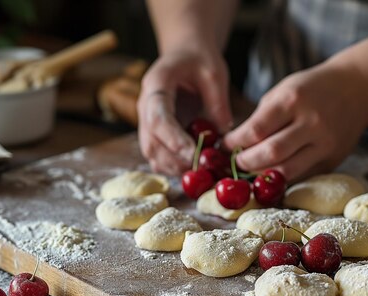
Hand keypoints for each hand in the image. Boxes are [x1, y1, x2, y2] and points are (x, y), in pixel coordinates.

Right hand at [138, 47, 231, 175]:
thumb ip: (218, 102)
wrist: (185, 54)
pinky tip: (195, 167)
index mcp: (156, 85)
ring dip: (175, 166)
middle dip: (176, 159)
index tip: (192, 153)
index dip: (173, 139)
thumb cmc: (199, 59)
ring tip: (202, 170)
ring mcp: (147, 121)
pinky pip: (158, 156)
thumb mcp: (214, 72)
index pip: (158, 118)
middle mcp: (145, 105)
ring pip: (152, 154)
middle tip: (203, 168)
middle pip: (151, 141)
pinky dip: (174, 166)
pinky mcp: (155, 133)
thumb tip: (222, 133)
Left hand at [223, 63, 367, 181]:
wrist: (357, 89)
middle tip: (236, 163)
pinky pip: (303, 175)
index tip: (225, 146)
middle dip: (247, 162)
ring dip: (263, 176)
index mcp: (294, 100)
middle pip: (271, 153)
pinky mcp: (333, 160)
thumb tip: (235, 144)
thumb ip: (262, 116)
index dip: (236, 142)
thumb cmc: (312, 88)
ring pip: (288, 171)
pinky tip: (272, 175)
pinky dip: (284, 178)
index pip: (257, 129)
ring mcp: (325, 144)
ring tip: (250, 172)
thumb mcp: (284, 90)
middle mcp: (312, 122)